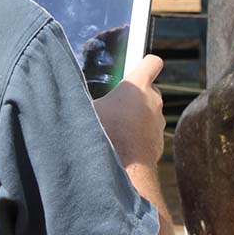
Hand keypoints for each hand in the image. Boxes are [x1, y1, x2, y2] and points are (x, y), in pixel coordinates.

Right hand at [93, 54, 165, 168]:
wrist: (124, 171)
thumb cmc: (105, 135)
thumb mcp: (87, 110)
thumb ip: (90, 99)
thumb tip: (75, 96)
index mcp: (137, 86)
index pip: (152, 63)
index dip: (145, 65)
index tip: (137, 69)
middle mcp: (153, 101)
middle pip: (150, 90)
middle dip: (135, 97)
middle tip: (117, 106)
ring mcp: (158, 123)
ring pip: (149, 114)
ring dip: (137, 118)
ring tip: (116, 130)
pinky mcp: (159, 143)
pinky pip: (148, 134)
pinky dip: (139, 137)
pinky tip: (122, 147)